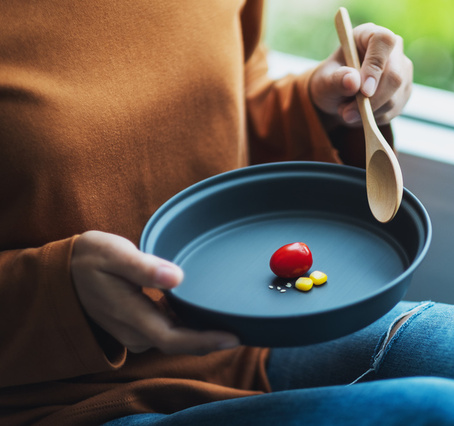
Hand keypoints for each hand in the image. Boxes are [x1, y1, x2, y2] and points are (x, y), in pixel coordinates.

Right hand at [71, 231, 239, 354]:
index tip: (234, 337)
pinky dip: (189, 327)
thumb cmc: (91, 257)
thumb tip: (176, 277)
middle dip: (212, 340)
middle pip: (180, 343)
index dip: (205, 341)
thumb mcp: (114, 254)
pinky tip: (207, 315)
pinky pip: (168, 332)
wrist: (63, 270)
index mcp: (130, 314)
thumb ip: (144, 267)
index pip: (174, 338)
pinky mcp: (136, 325)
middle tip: (247, 330)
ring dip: (202, 334)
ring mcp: (134, 330)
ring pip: (175, 339)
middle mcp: (134, 330)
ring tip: (234, 322)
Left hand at [309, 23, 412, 128]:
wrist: (337, 96)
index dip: (375, 65)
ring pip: (395, 97)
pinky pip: (395, 109)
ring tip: (348, 111)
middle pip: (395, 76)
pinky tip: (362, 113)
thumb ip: (336, 80)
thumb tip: (353, 81)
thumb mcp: (324, 81)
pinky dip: (375, 117)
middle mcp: (392, 49)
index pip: (383, 41)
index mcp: (369, 34)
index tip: (364, 91)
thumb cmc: (330, 81)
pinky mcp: (405, 90)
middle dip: (371, 101)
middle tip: (347, 113)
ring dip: (369, 112)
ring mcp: (402, 70)